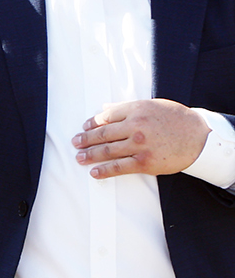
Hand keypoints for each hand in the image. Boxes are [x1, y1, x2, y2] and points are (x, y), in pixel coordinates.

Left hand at [74, 100, 210, 178]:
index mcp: (136, 110)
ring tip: (79, 157)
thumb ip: (127, 107)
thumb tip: (104, 108)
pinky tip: (94, 172)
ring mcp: (140, 145)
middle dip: (86, 139)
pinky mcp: (145, 162)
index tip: (84, 127)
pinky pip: (120, 167)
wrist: (201, 137)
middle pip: (103, 133)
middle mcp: (136, 126)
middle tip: (75, 142)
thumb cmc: (176, 119)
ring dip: (90, 154)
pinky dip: (104, 170)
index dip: (92, 123)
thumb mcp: (152, 105)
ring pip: (108, 150)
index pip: (106, 116)